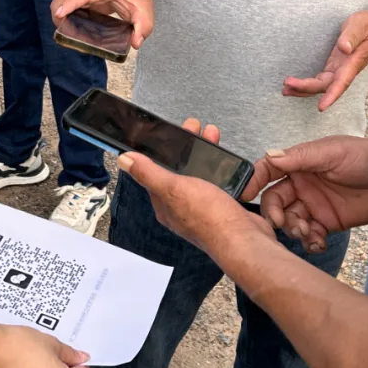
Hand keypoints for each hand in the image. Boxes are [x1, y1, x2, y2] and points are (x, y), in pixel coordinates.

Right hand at [51, 0, 153, 48]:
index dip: (71, 2)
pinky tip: (71, 30)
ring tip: (68, 34)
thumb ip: (144, 25)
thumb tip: (135, 43)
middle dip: (58, 12)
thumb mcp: (144, 6)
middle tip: (65, 33)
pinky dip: (61, 17)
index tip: (60, 15)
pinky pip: (61, 5)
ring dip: (58, 16)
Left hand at [118, 120, 277, 261]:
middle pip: (180, 170)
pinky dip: (221, 167)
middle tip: (195, 128)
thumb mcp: (173, 189)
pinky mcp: (222, 206)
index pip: (156, 172)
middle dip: (187, 147)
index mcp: (165, 204)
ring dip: (205, 153)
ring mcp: (203, 207)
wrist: (244, 239)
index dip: (163, 150)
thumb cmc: (209, 218)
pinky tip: (225, 159)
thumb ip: (148, 173)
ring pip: (200, 173)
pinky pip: (218, 181)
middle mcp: (182, 207)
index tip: (171, 132)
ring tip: (212, 135)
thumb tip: (123, 159)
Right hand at [250, 135, 367, 250]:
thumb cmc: (366, 157)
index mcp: (300, 163)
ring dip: (292, 229)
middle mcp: (303, 184)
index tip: (245, 196)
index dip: (255, 182)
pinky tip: (318, 243)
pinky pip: (309, 235)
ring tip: (307, 232)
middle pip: (275, 201)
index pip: (269, 171)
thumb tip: (269, 155)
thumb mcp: (332, 152)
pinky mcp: (328, 223)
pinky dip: (309, 241)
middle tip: (283, 223)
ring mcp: (314, 205)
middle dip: (274, 214)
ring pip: (290, 220)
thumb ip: (300, 157)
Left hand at [283, 10, 367, 110]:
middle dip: (306, 88)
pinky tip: (292, 86)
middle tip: (287, 85)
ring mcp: (339, 70)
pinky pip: (319, 80)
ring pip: (320, 86)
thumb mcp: (360, 25)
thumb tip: (343, 48)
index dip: (331, 95)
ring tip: (285, 90)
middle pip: (325, 86)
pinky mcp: (334, 68)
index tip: (321, 107)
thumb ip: (352, 36)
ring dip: (303, 89)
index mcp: (353, 63)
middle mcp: (346, 71)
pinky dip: (306, 85)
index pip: (342, 82)